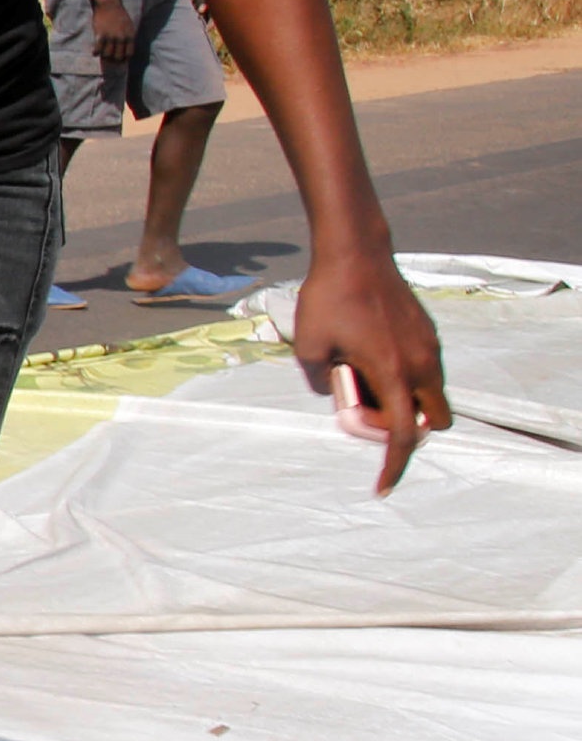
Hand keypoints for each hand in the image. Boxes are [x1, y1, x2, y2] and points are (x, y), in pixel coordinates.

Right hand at [88, 0, 136, 64]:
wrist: (109, 4)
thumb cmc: (119, 15)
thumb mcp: (129, 26)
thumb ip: (127, 37)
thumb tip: (124, 50)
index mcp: (130, 36)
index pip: (129, 54)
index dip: (124, 59)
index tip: (119, 59)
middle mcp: (121, 38)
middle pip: (118, 56)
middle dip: (113, 59)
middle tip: (109, 59)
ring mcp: (111, 37)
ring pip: (107, 55)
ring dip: (104, 56)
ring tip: (102, 54)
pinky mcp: (101, 35)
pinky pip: (98, 49)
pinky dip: (96, 52)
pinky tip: (95, 51)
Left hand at [289, 245, 450, 492]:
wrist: (355, 253)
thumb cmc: (328, 298)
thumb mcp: (307, 347)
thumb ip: (319, 381)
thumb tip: (331, 393)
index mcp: (394, 373)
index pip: (403, 435)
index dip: (395, 466)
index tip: (383, 487)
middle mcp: (421, 363)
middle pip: (433, 419)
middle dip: (407, 428)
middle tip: (367, 409)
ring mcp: (428, 346)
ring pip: (431, 394)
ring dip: (405, 401)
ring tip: (360, 376)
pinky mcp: (426, 332)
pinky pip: (424, 369)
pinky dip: (405, 377)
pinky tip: (368, 356)